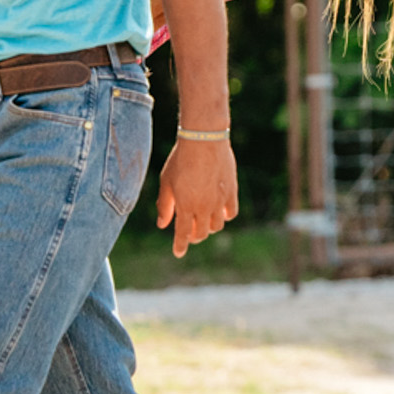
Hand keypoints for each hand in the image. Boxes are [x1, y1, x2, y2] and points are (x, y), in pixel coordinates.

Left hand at [156, 138, 239, 257]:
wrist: (204, 140)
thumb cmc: (181, 159)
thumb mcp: (166, 182)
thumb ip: (164, 205)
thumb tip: (162, 224)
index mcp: (185, 206)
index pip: (182, 234)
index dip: (180, 246)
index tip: (178, 253)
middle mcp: (203, 207)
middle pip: (201, 233)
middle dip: (193, 236)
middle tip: (189, 232)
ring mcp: (219, 201)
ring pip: (217, 226)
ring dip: (208, 227)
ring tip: (203, 219)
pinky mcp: (231, 193)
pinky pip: (231, 213)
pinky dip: (224, 215)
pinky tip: (219, 210)